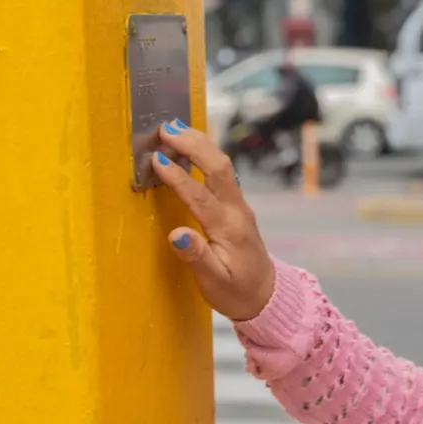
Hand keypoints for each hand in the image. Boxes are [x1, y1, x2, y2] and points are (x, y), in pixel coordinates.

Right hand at [151, 119, 273, 320]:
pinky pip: (222, 172)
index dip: (177, 177)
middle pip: (218, 167)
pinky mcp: (237, 205)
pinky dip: (204, 154)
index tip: (155, 160)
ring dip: (199, 144)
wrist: (267, 295)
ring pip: (222, 165)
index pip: (200, 196)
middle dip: (192, 144)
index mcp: (228, 229)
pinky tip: (189, 146)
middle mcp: (236, 211)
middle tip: (166, 129)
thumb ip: (197, 257)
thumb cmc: (237, 291)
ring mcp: (239, 205)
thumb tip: (177, 236)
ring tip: (174, 128)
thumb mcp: (214, 282)